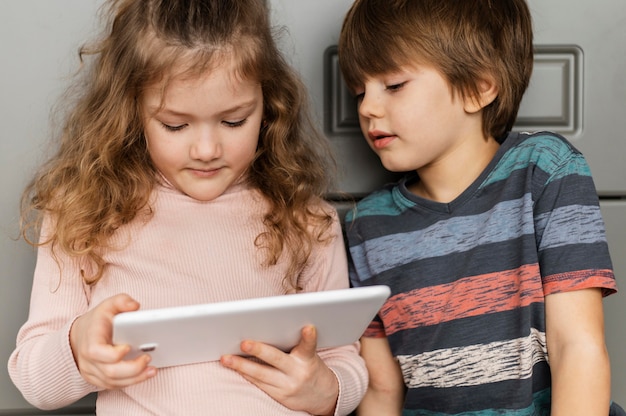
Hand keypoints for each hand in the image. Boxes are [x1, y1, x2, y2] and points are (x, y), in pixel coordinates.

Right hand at [69, 294, 156, 388]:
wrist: (80, 336)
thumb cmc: (96, 322)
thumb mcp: (108, 305)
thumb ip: (122, 301)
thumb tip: (134, 306)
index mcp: (90, 341)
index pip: (97, 352)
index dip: (114, 353)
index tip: (129, 346)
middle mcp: (88, 360)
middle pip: (109, 371)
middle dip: (132, 368)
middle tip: (148, 358)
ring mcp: (92, 372)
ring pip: (113, 382)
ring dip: (135, 378)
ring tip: (152, 370)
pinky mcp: (98, 379)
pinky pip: (114, 385)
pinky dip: (131, 382)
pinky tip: (144, 375)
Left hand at [220, 325, 338, 414]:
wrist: (324, 396)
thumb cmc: (310, 366)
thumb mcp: (310, 354)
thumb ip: (296, 343)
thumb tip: (270, 327)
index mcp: (308, 359)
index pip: (308, 346)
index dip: (309, 337)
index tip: (308, 327)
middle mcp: (298, 373)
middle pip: (276, 359)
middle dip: (259, 350)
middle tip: (243, 343)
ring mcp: (288, 386)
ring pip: (261, 374)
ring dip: (241, 365)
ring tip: (226, 358)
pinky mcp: (280, 396)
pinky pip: (259, 384)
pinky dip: (246, 374)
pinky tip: (235, 367)